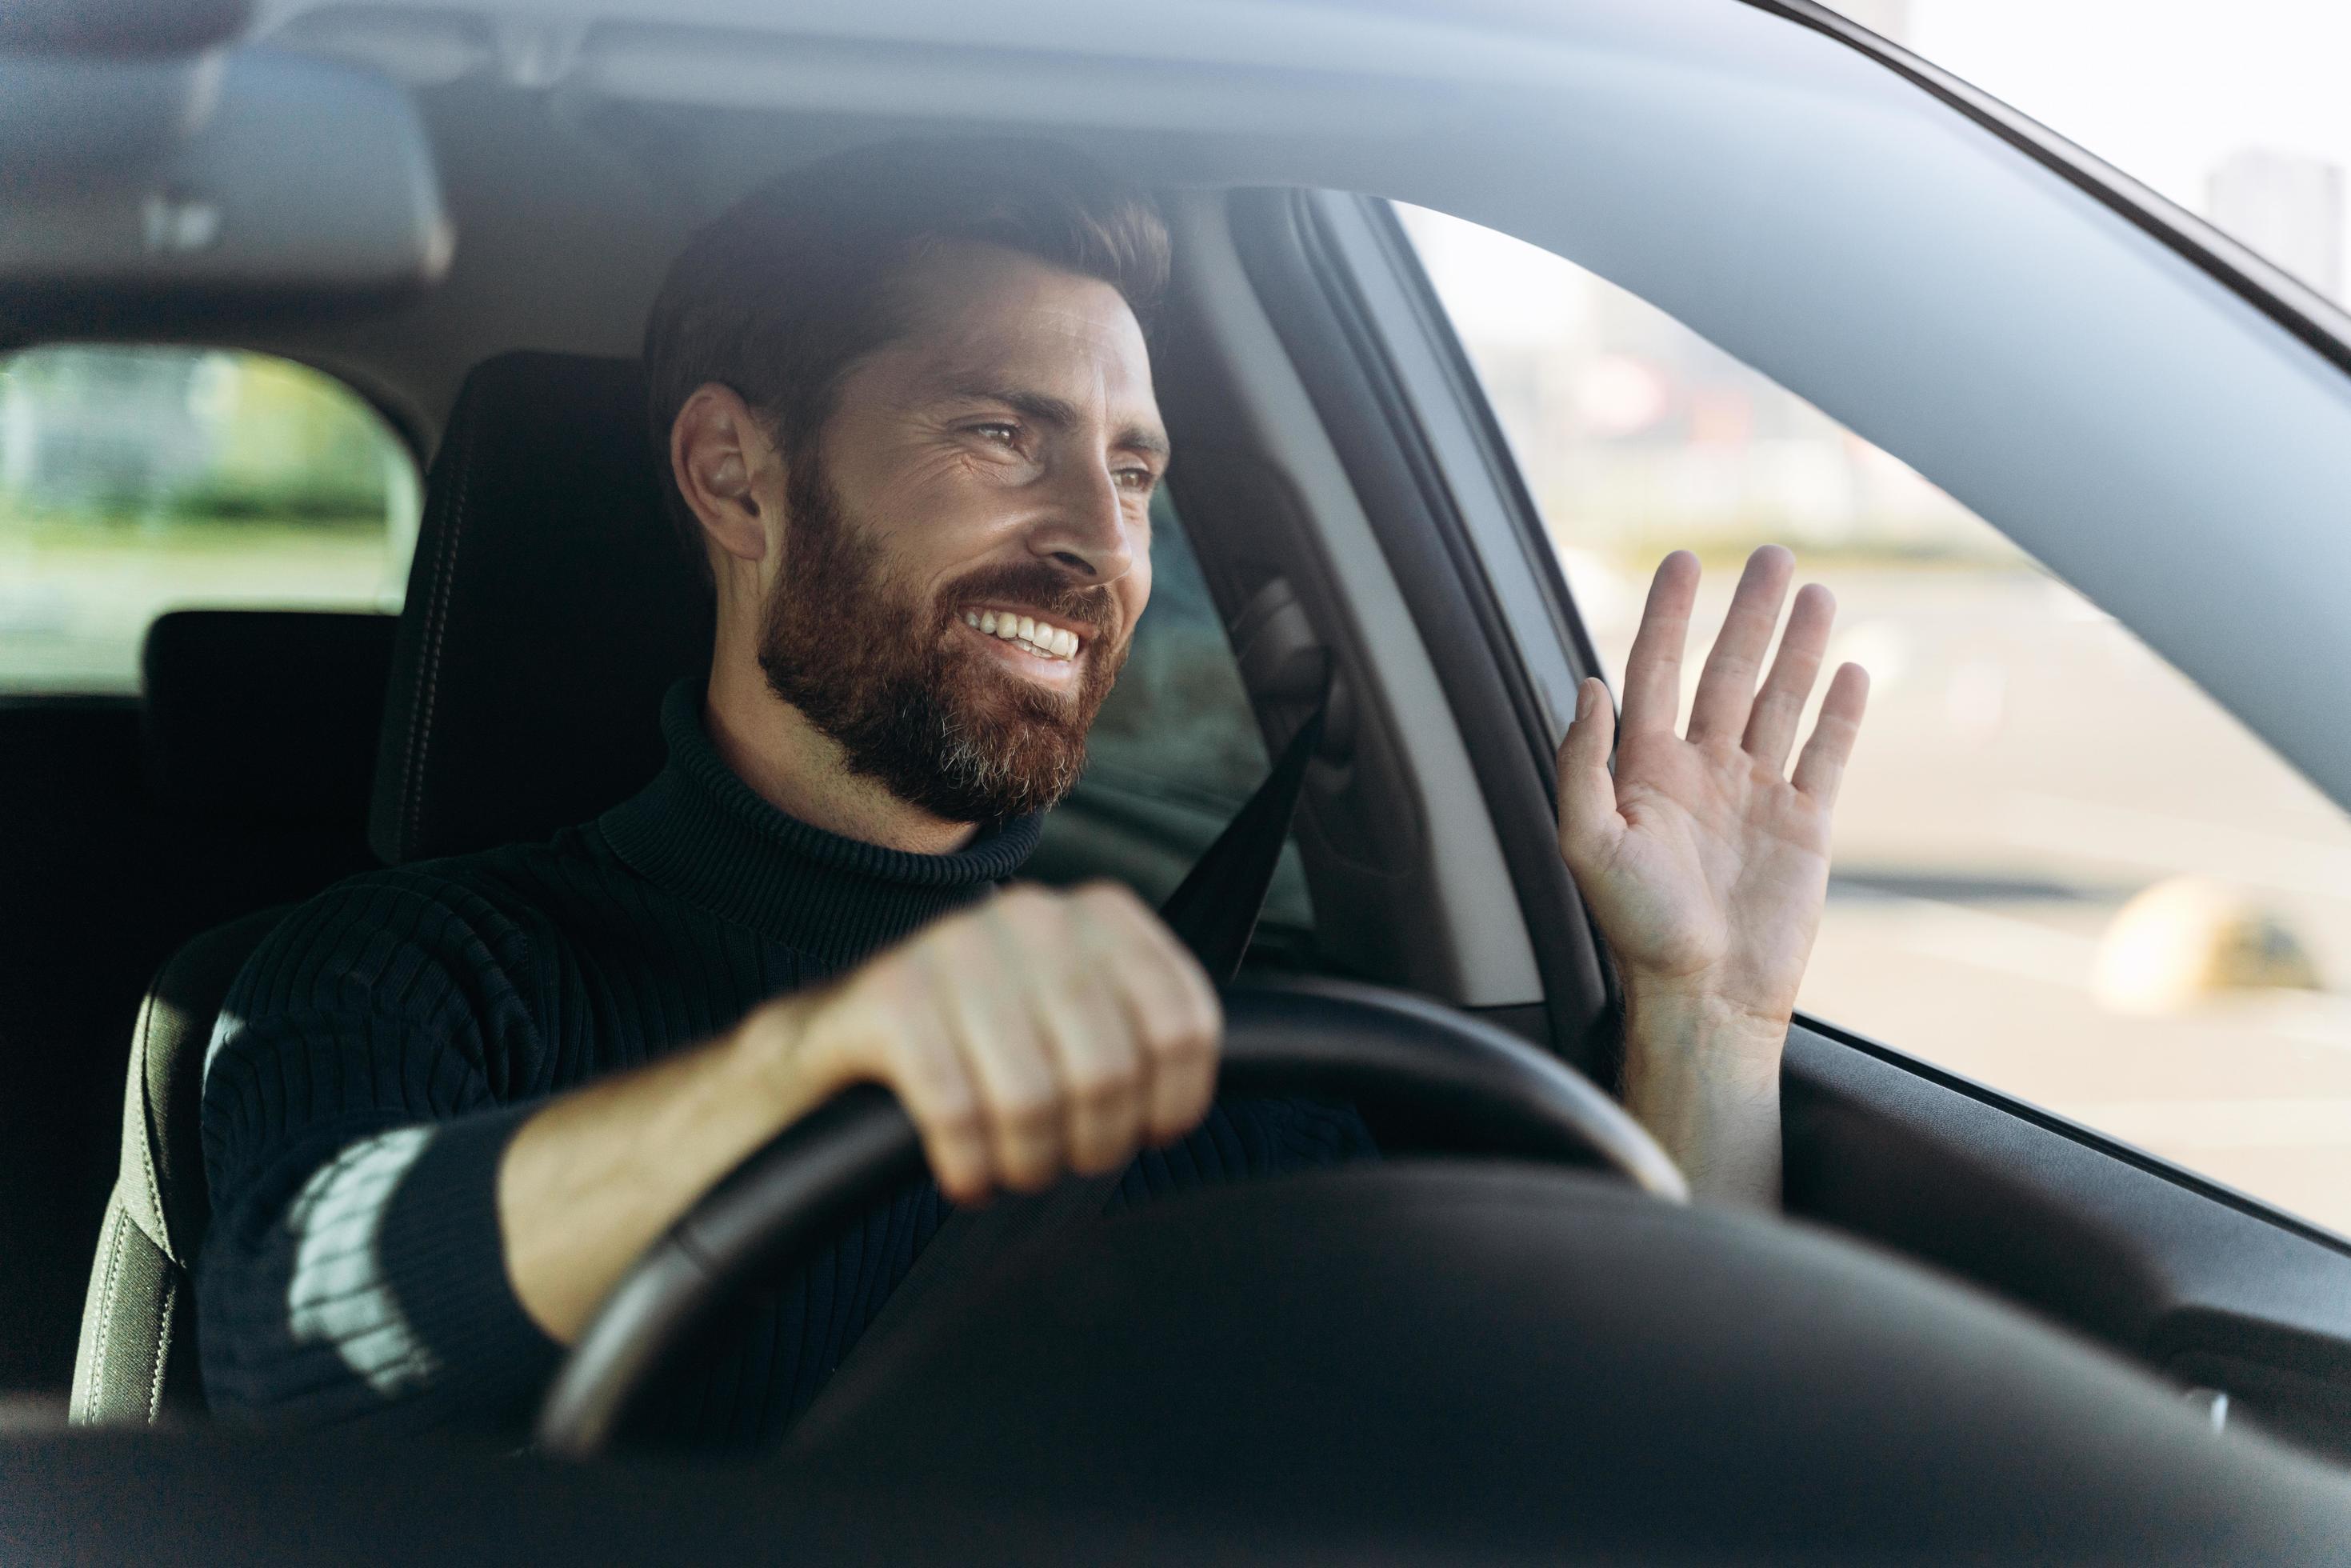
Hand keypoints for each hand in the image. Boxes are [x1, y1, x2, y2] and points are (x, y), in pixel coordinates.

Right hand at [761, 881, 1222, 1203]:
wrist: (834, 1043)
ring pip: (1035, 1094)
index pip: (1184, 1021)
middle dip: (1095, 1142)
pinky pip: (953, 1108)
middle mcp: (1033, 914)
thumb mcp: (1074, 1018)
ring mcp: (953, 947)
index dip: (1176, 1102)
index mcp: (1099, 914)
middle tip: (1065, 1162)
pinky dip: (967, 1163)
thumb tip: (1229, 1085)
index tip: (1146, 1133)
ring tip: (1012, 1167)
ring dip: (1028, 1161)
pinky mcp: (885, 996)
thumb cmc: (980, 1047)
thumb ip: (1146, 1032)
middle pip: (1112, 1068)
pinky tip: (962, 1172)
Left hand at [1555, 546, 1867, 1051]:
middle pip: (1728, 673)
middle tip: (1771, 555)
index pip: (1656, 670)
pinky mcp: (1804, 825)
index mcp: (1646, 771)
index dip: (1668, 615)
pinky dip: (1839, 712)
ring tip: (1816, 592)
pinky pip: (1824, 755)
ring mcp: (1756, 795)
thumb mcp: (1587, 843)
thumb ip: (1582, 762)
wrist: (1707, 995)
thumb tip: (1589, 685)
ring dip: (1798, 647)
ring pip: (1781, 702)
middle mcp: (1702, 772)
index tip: (1682, 561)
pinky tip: (1849, 670)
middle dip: (1748, 614)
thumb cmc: (1639, 930)